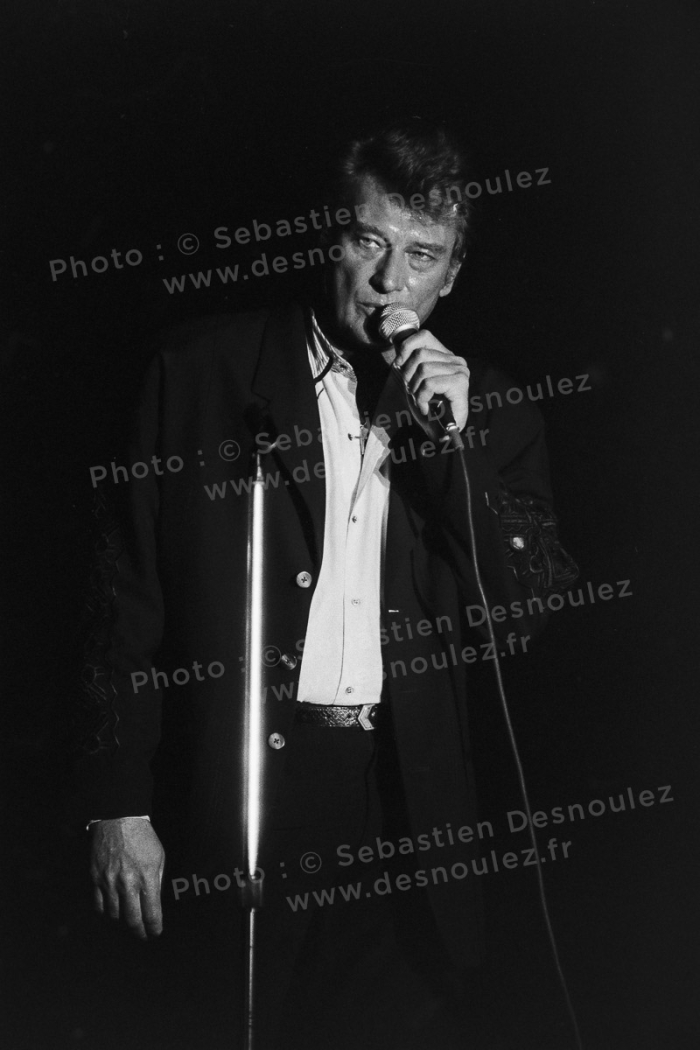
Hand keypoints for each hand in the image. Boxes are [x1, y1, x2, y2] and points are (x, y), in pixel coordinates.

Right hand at [90, 816, 164, 938]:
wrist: (118, 821)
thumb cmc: (143, 838)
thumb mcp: (159, 857)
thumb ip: (157, 881)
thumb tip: (155, 902)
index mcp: (147, 878)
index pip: (151, 914)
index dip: (154, 928)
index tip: (155, 933)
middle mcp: (127, 883)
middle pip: (132, 920)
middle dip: (139, 932)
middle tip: (143, 935)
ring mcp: (109, 882)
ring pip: (114, 915)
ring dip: (122, 922)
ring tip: (129, 921)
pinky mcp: (96, 879)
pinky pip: (98, 905)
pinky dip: (106, 912)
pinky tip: (112, 911)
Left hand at [392, 328, 469, 438]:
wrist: (440, 435)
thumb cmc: (427, 408)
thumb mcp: (413, 380)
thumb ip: (409, 362)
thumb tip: (398, 349)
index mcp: (446, 356)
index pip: (424, 336)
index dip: (406, 349)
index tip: (400, 367)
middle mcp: (456, 360)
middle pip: (420, 354)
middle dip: (409, 375)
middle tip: (414, 392)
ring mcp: (460, 371)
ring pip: (423, 368)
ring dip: (415, 389)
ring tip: (421, 400)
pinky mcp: (460, 382)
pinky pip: (429, 383)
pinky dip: (422, 398)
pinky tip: (427, 408)